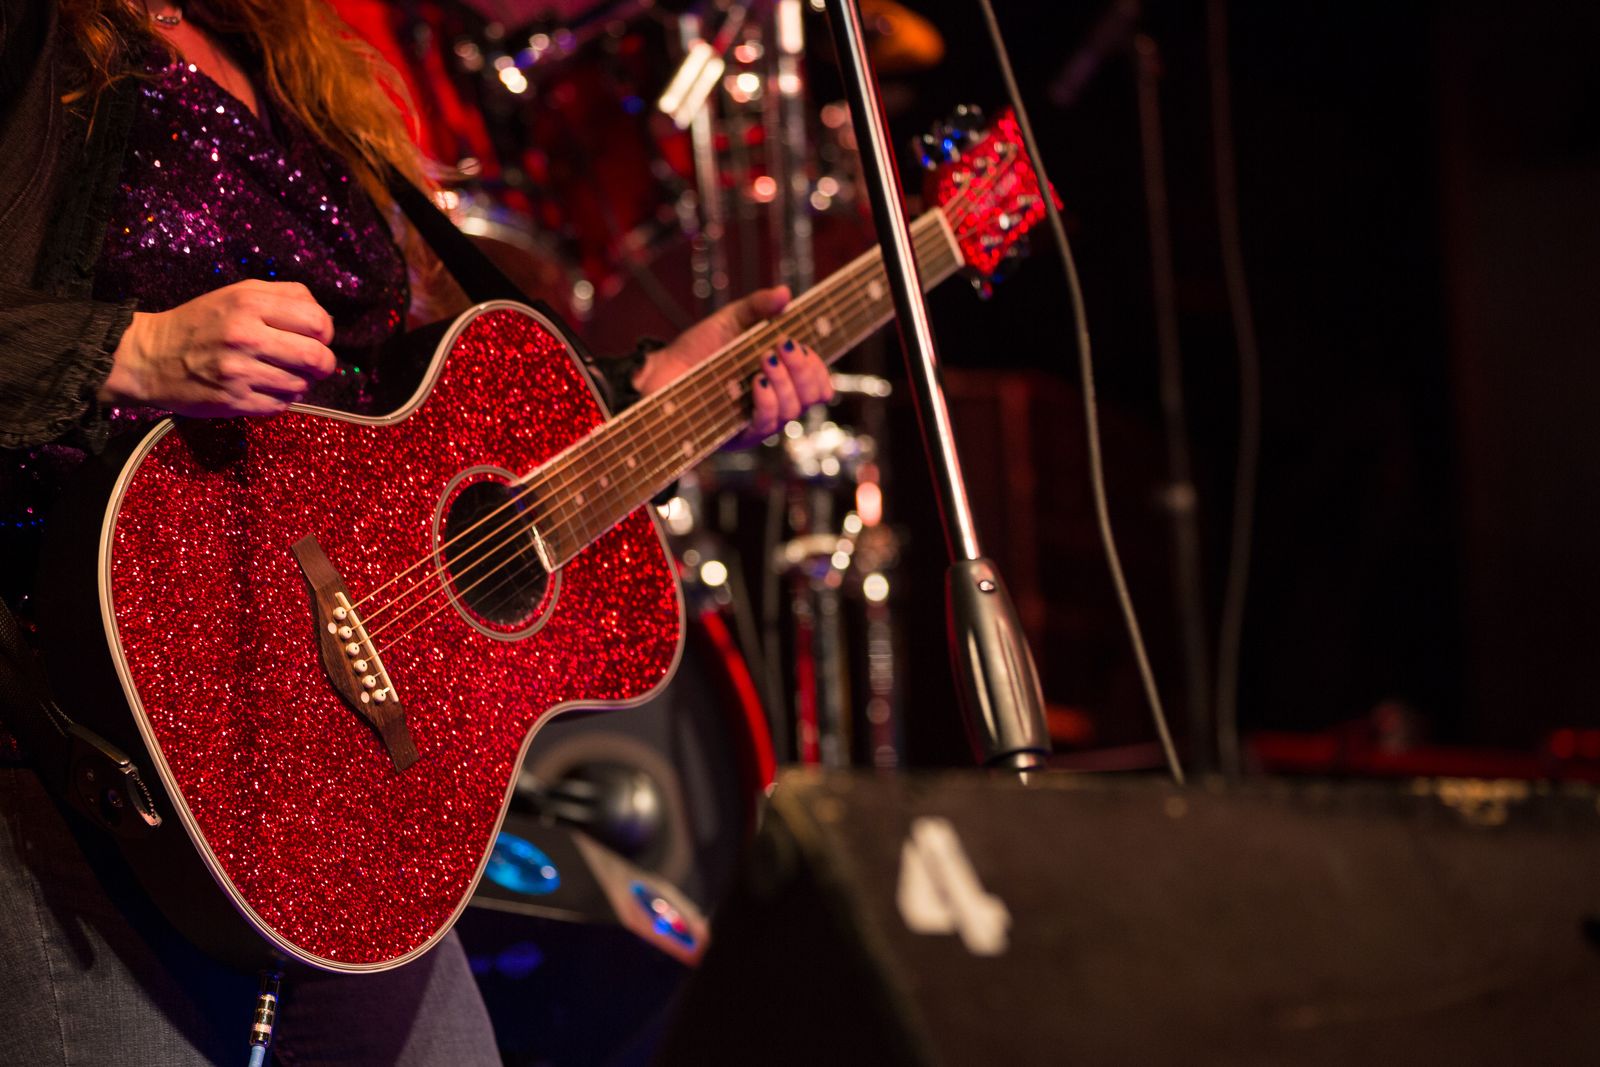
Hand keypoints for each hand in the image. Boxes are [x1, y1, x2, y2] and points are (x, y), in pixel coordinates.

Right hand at [99, 280, 336, 416]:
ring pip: (303, 385)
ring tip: (278, 373)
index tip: (315, 337)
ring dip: (299, 382)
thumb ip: (285, 297)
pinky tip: (264, 387)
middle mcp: (245, 336)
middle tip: (311, 363)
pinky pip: (282, 405)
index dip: (325, 333)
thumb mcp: (239, 294)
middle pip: (319, 358)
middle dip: (323, 363)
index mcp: (249, 303)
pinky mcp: (234, 401)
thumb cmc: (202, 322)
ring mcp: (239, 372)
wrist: (149, 357)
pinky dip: (281, 398)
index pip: (318, 322)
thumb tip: (325, 320)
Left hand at [634, 286, 834, 446]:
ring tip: (765, 357)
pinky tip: (758, 382)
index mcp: (780, 380)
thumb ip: (758, 307)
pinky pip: (765, 425)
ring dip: (785, 382)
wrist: (660, 372)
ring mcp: (757, 422)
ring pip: (792, 411)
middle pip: (810, 398)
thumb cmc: (696, 350)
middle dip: (805, 370)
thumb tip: (785, 293)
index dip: (818, 369)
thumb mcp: (730, 320)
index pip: (817, 384)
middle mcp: (774, 403)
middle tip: (784, 345)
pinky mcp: (738, 437)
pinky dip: (767, 401)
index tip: (802, 346)